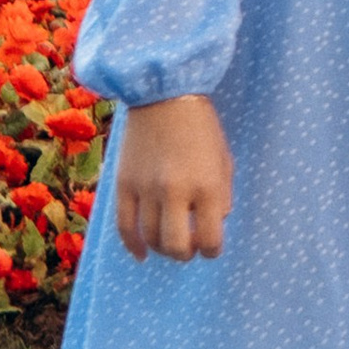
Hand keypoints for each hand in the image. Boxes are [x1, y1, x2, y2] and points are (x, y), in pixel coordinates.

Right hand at [113, 93, 233, 260]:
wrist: (164, 95)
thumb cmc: (201, 127)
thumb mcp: (224, 160)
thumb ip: (222, 196)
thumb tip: (214, 225)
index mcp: (207, 186)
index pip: (211, 239)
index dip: (213, 250)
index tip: (211, 247)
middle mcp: (176, 192)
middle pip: (177, 246)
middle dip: (186, 253)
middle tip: (190, 246)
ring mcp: (146, 189)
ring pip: (150, 238)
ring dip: (162, 248)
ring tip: (169, 242)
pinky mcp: (124, 184)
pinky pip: (124, 227)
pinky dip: (133, 246)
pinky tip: (142, 254)